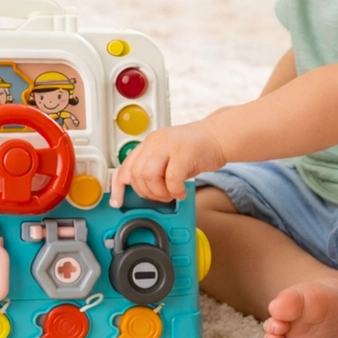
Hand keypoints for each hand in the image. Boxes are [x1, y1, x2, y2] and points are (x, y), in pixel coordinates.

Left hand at [109, 120, 225, 207]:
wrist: (219, 136)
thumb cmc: (196, 149)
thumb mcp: (169, 157)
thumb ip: (155, 169)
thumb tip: (143, 190)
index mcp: (149, 143)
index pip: (125, 166)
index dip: (118, 186)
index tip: (118, 201)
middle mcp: (155, 142)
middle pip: (136, 174)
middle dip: (147, 192)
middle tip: (162, 196)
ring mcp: (169, 145)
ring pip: (149, 176)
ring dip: (160, 192)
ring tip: (172, 193)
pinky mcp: (184, 152)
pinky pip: (172, 178)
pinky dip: (176, 191)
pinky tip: (182, 192)